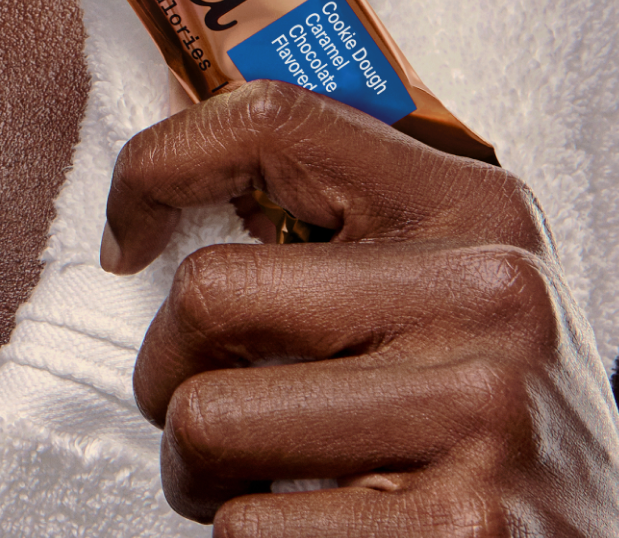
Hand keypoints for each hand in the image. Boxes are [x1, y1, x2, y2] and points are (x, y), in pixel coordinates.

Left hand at [107, 81, 618, 534]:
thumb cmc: (487, 418)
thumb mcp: (450, 289)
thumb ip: (338, 229)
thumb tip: (154, 183)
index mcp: (479, 209)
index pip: (271, 122)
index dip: (155, 169)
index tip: (125, 245)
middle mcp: (494, 296)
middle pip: (207, 298)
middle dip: (170, 377)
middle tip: (215, 422)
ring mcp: (488, 416)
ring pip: (208, 424)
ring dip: (201, 477)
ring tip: (270, 486)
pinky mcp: (463, 531)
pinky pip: (251, 531)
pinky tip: (330, 535)